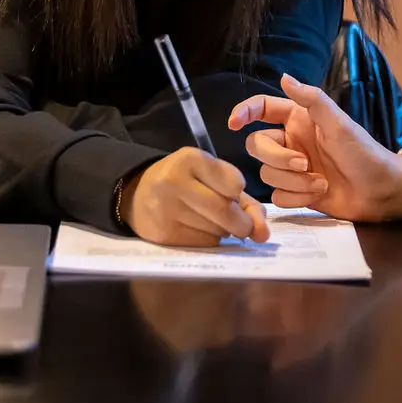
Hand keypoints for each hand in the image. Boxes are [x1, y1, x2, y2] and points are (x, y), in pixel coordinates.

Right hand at [122, 147, 269, 246]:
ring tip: (213, 221)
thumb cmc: (185, 182)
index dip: (239, 193)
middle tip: (242, 225)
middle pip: (225, 210)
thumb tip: (263, 234)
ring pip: (217, 230)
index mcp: (189, 159)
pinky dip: (212, 240)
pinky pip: (205, 243)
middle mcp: (174, 182)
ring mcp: (166, 209)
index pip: (235, 183)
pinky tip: (200, 230)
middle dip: (242, 223)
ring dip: (225, 231)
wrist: (138, 194)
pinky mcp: (164, 234)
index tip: (234, 193)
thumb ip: (244, 200)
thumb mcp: (210, 176)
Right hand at [227, 74, 401, 221]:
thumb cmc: (364, 152)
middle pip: (257, 145)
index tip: (234, 123)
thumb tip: (284, 77)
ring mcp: (292, 169)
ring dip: (293, 181)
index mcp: (298, 119)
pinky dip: (297, 196)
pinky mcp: (296, 193)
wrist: (381, 191)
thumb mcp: (339, 123)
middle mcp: (291, 141)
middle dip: (277, 158)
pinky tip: (318, 194)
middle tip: (304, 163)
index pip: (262, 109)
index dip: (244, 111)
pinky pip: (277, 196)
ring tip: (321, 182)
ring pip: (266, 174)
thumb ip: (312, 100)